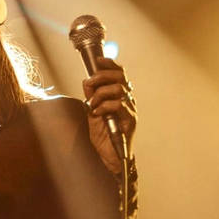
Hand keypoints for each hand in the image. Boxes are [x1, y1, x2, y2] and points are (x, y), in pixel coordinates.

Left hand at [82, 56, 136, 174]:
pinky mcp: (130, 121)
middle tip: (90, 83)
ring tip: (92, 104)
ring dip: (101, 94)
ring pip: (119, 89)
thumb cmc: (103, 136)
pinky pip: (119, 105)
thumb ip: (91, 97)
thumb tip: (87, 81)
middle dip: (102, 76)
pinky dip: (105, 106)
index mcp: (120, 96)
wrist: (109, 157)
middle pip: (120, 77)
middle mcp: (128, 100)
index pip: (120, 74)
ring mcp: (130, 110)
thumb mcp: (92, 112)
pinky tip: (97, 113)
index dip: (111, 65)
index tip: (99, 61)